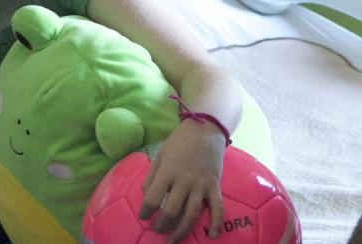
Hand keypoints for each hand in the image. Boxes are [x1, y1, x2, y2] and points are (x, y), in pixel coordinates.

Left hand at [139, 119, 227, 242]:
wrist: (206, 128)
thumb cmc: (180, 141)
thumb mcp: (160, 154)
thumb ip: (152, 176)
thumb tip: (147, 197)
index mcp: (168, 172)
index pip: (152, 199)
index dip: (145, 211)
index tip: (143, 216)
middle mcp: (184, 181)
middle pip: (171, 211)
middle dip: (162, 225)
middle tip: (158, 229)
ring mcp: (201, 184)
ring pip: (192, 214)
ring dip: (182, 230)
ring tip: (174, 240)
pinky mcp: (214, 185)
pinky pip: (218, 207)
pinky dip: (217, 223)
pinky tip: (213, 235)